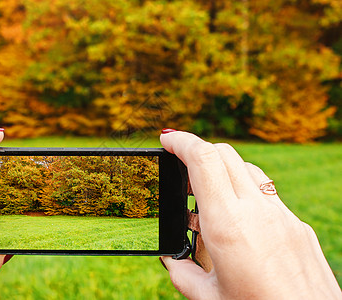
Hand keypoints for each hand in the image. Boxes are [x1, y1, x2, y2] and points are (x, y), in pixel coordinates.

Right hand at [160, 130, 340, 298]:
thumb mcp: (208, 297)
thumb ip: (182, 272)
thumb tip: (170, 258)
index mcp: (227, 225)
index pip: (203, 159)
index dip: (181, 141)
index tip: (166, 140)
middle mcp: (257, 212)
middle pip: (225, 154)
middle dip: (197, 151)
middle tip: (180, 167)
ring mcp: (282, 216)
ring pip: (247, 170)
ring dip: (222, 170)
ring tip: (207, 197)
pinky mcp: (297, 226)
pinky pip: (267, 194)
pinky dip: (245, 192)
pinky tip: (239, 220)